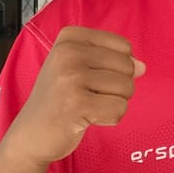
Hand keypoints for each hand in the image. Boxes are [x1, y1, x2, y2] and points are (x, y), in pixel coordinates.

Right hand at [4, 26, 144, 167]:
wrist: (31, 134)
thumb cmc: (59, 99)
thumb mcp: (80, 68)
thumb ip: (113, 61)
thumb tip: (143, 67)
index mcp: (69, 38)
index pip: (123, 46)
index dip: (117, 67)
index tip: (89, 77)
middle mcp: (68, 53)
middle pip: (127, 66)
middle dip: (117, 87)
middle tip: (89, 95)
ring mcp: (71, 78)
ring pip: (126, 88)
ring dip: (113, 103)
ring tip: (87, 106)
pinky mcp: (77, 104)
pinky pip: (119, 109)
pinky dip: (110, 118)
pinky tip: (87, 118)